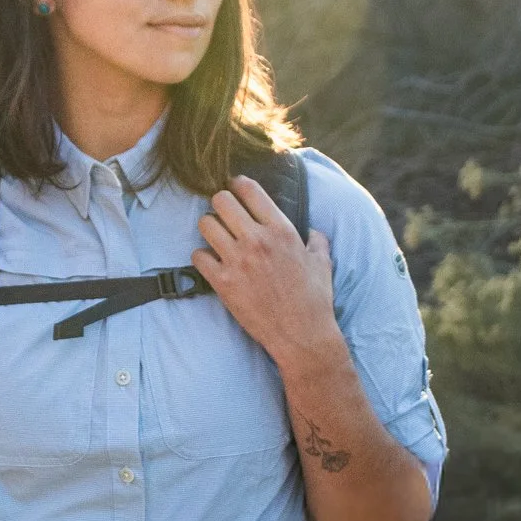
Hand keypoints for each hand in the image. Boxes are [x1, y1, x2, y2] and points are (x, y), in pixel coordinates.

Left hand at [192, 175, 338, 365]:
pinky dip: (202, 257)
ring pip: (205, 224)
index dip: (238, 184)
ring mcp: (237, 261)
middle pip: (221, 200)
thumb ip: (317, 240)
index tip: (235, 188)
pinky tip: (212, 262)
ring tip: (217, 237)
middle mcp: (257, 240)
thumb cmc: (315, 299)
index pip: (249, 189)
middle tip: (224, 214)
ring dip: (209, 228)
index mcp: (281, 229)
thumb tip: (313, 231)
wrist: (302, 336)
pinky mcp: (223, 282)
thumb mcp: (323, 263)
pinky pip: (198, 256)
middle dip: (221, 204)